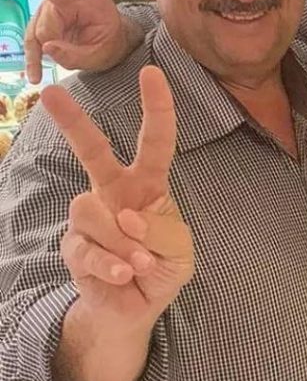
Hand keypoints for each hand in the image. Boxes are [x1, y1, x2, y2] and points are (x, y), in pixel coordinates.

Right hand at [3, 0, 132, 83]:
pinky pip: (32, 41)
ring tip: (55, 68)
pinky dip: (33, 60)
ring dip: (46, 47)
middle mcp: (73, 0)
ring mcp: (54, 10)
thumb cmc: (106, 45)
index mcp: (98, 2)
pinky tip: (34, 74)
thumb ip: (77, 53)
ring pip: (41, 27)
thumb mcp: (100, 55)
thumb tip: (47, 47)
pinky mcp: (41, 23)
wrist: (102, 49)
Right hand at [43, 66, 193, 329]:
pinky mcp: (73, 247)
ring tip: (140, 264)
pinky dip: (114, 268)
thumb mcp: (181, 250)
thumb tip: (128, 217)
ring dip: (125, 244)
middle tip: (50, 92)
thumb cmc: (162, 267)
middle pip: (93, 151)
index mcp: (148, 184)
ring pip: (93, 210)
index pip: (155, 141)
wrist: (137, 308)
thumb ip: (164, 231)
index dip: (156, 108)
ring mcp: (90, 218)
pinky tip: (125, 276)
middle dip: (73, 121)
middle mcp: (114, 192)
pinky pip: (89, 249)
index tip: (151, 72)